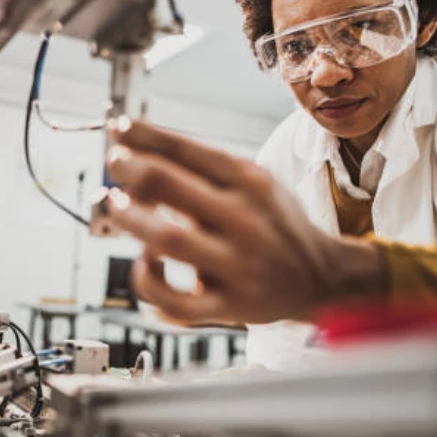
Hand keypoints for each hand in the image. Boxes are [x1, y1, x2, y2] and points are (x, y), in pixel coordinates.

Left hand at [105, 119, 381, 324]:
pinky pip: (177, 302)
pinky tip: (145, 263)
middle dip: (131, 168)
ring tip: (116, 204)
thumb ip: (204, 170)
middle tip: (114, 162)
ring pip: (167, 239)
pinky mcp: (231, 307)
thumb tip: (139, 153)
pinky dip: (150, 283)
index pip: (187, 149)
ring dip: (131, 219)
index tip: (119, 128)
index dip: (144, 136)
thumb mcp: (255, 182)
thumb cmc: (274, 223)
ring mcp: (237, 265)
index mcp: (250, 182)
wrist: (321, 278)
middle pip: (169, 185)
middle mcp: (245, 220)